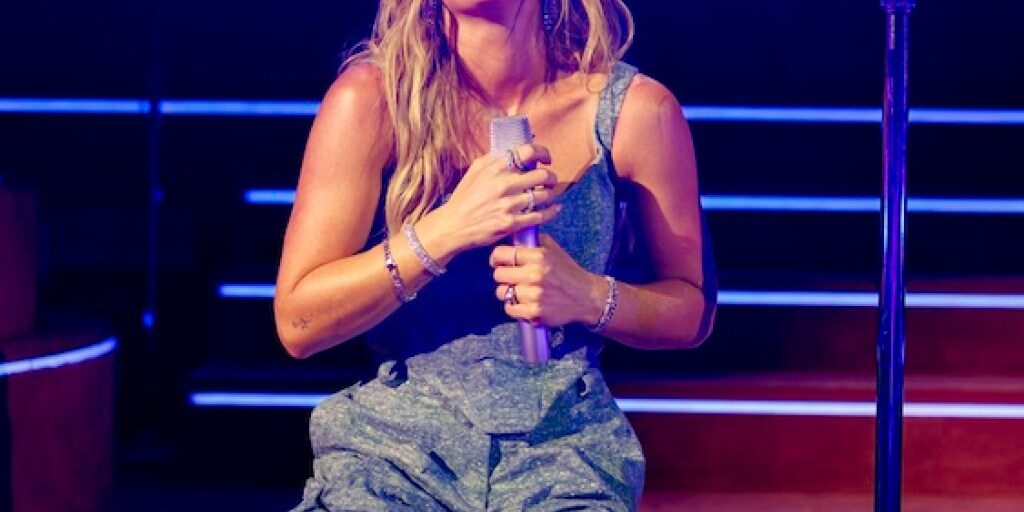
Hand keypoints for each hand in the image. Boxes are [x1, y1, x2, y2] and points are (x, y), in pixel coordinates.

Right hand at [433, 144, 563, 250]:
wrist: (453, 226)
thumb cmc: (464, 198)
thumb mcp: (475, 170)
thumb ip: (495, 159)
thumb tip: (515, 151)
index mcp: (496, 167)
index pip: (529, 151)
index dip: (543, 153)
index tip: (546, 159)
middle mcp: (504, 184)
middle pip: (542, 174)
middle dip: (550, 177)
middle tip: (549, 180)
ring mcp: (509, 204)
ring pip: (544, 195)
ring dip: (550, 194)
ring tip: (549, 194)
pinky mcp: (512, 223)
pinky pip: (540, 216)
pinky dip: (551, 211)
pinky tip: (554, 209)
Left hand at [489, 232, 602, 326]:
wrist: (586, 296)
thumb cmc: (567, 271)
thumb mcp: (553, 249)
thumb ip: (533, 240)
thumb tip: (513, 235)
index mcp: (538, 256)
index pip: (501, 254)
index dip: (497, 258)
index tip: (499, 262)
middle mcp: (534, 274)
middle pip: (498, 274)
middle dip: (504, 276)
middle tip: (512, 278)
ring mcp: (534, 295)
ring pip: (501, 292)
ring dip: (508, 292)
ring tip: (520, 291)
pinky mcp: (534, 312)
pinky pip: (509, 308)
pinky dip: (514, 306)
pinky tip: (524, 302)